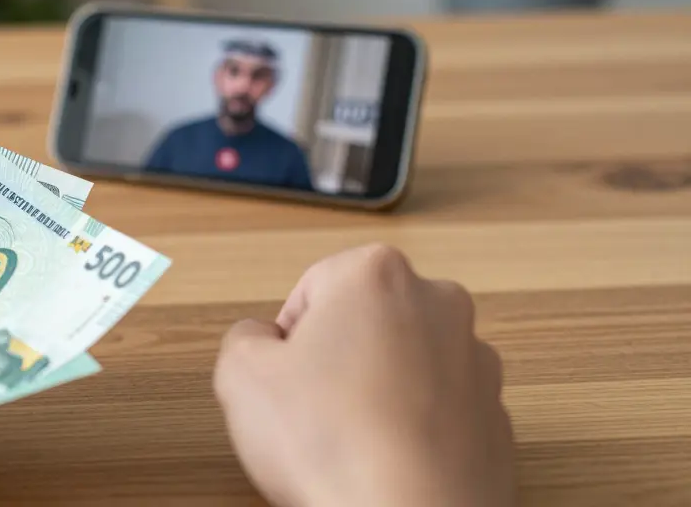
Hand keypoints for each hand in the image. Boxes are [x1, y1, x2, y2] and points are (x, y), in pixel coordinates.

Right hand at [214, 244, 513, 506]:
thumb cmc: (333, 446)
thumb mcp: (241, 374)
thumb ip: (245, 337)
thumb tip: (261, 341)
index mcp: (376, 274)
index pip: (311, 290)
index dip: (287, 339)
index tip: (283, 378)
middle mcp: (438, 304)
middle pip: (365, 321)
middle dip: (337, 358)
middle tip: (310, 408)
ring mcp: (475, 362)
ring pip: (404, 365)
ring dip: (375, 392)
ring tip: (348, 442)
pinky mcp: (495, 417)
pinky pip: (436, 412)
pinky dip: (411, 430)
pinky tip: (383, 462)